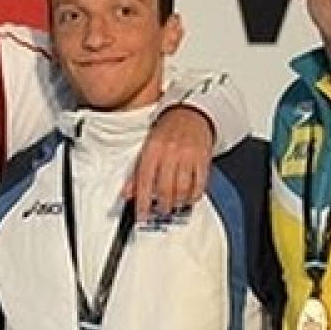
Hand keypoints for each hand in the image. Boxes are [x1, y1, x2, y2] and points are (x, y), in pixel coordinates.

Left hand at [123, 105, 213, 219]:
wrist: (191, 113)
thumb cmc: (167, 131)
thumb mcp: (147, 147)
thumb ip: (137, 172)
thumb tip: (127, 193)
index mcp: (152, 150)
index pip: (144, 181)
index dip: (142, 202)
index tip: (141, 216)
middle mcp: (170, 153)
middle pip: (164, 189)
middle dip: (162, 206)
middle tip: (160, 211)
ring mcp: (188, 156)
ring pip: (182, 189)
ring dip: (177, 203)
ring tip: (174, 205)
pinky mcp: (203, 159)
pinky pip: (200, 185)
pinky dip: (193, 196)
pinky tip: (188, 198)